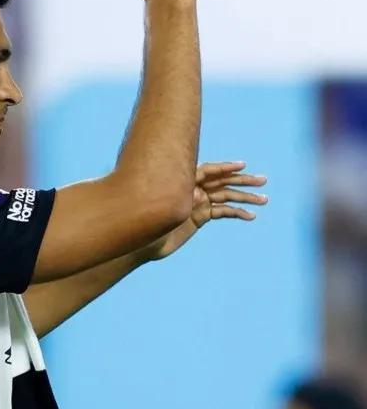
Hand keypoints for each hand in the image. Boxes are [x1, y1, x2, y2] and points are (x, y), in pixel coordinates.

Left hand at [146, 162, 267, 260]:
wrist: (144, 243)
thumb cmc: (147, 222)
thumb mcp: (162, 210)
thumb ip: (179, 199)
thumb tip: (198, 195)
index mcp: (184, 182)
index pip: (208, 171)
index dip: (224, 168)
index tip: (242, 166)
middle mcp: (193, 189)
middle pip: (221, 182)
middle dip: (242, 181)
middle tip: (263, 181)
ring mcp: (198, 202)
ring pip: (225, 197)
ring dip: (245, 198)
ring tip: (264, 199)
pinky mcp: (200, 217)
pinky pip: (222, 212)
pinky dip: (236, 213)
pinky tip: (250, 215)